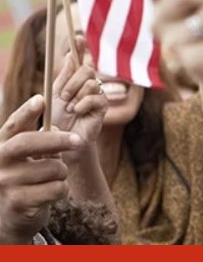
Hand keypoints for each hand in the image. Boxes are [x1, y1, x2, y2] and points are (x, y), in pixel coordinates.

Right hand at [0, 96, 81, 243]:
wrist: (10, 219)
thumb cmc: (24, 182)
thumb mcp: (24, 160)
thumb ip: (36, 143)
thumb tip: (56, 126)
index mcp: (0, 147)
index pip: (12, 126)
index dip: (26, 112)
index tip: (42, 99)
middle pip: (30, 142)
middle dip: (58, 140)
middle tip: (78, 141)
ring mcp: (6, 182)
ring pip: (53, 168)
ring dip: (62, 173)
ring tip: (53, 179)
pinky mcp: (19, 201)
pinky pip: (56, 188)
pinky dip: (62, 190)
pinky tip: (51, 194)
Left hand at [50, 38, 105, 163]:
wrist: (62, 138)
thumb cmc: (57, 117)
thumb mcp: (55, 93)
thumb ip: (64, 76)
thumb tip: (69, 55)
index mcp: (75, 79)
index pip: (80, 60)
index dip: (80, 47)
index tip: (77, 36)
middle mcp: (88, 84)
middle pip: (87, 69)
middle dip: (72, 82)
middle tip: (63, 97)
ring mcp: (97, 95)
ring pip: (91, 83)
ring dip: (76, 95)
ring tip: (69, 108)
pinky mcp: (103, 108)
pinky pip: (97, 98)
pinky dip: (83, 104)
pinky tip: (77, 112)